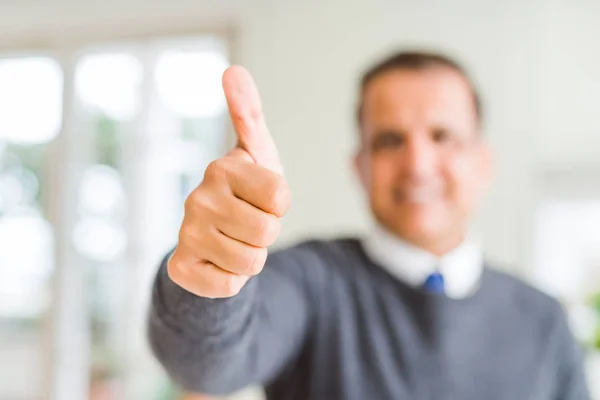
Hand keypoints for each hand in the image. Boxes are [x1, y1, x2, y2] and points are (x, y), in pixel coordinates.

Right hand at [167, 66, 290, 297]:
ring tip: (234, 240)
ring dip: (251, 258)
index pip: (281, 197)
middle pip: (268, 232)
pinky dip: (232, 279)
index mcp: (223, 168)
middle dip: (267, 233)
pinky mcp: (180, 268)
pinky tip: (217, 262)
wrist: (215, 237)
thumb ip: (249, 113)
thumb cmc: (246, 192)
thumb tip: (233, 69)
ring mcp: (186, 234)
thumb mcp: (257, 153)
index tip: (262, 198)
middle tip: (248, 222)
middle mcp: (197, 198)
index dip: (279, 204)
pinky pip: (229, 286)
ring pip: (252, 263)